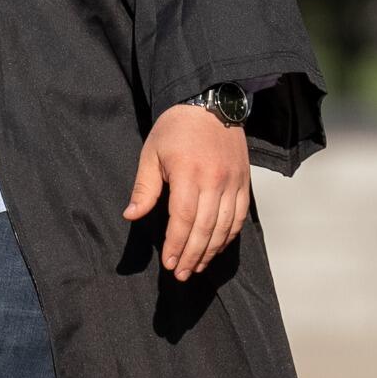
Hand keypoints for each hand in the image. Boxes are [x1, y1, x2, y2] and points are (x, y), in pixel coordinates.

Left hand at [123, 103, 250, 277]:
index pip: (183, 218)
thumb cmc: (175, 128)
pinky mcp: (244, 182)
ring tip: (197, 267)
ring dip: (211, 251)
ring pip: (225, 226)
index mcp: (189, 173)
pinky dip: (229, 236)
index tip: (169, 263)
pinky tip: (217, 248)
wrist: (209, 102)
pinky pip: (240, 216)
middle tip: (182, 275)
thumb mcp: (151, 154)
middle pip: (205, 228)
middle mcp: (215, 180)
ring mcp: (233, 182)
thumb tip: (131, 215)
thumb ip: (144, 187)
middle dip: (193, 255)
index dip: (177, 244)